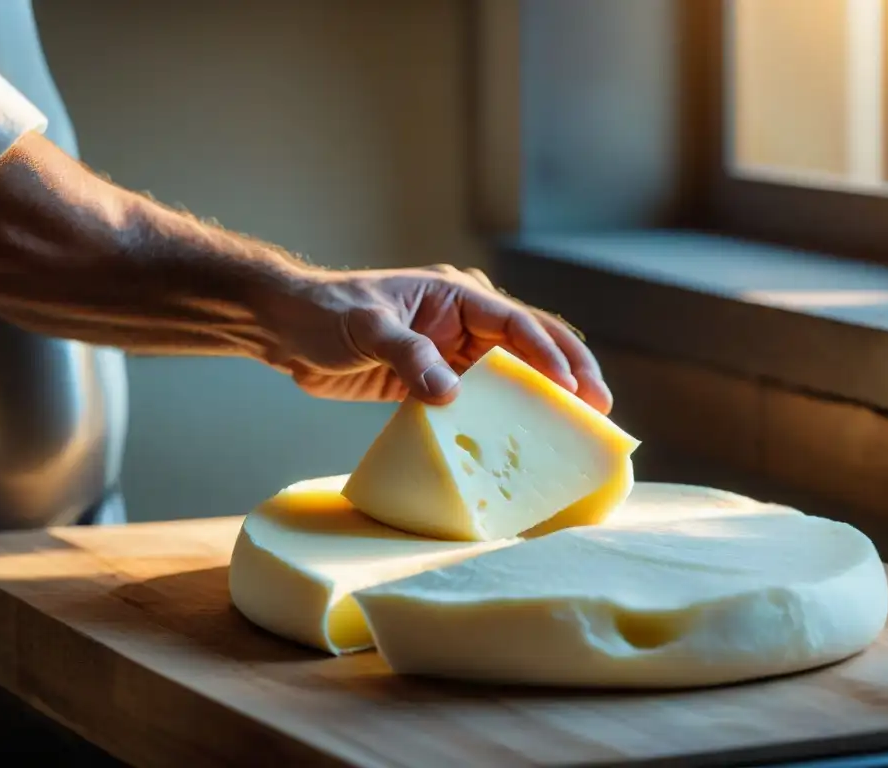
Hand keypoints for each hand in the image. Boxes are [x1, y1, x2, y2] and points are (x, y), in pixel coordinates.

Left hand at [264, 264, 612, 413]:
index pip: (516, 323)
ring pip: (512, 374)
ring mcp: (453, 351)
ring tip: (576, 428)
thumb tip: (452, 395)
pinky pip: (481, 398)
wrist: (287, 328)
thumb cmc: (325, 314)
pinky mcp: (436, 379)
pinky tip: (519, 440)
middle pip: (530, 345)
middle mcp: (464, 320)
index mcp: (456, 295)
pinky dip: (502, 416)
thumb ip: (408, 355)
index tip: (572, 387)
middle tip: (600, 409)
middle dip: (567, 373)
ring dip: (542, 398)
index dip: (549, 354)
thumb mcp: (366, 328)